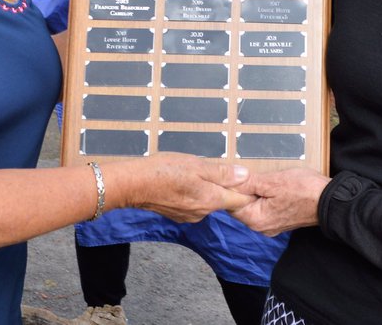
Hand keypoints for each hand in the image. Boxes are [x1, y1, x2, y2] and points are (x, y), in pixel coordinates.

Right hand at [105, 153, 254, 222]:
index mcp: (211, 199)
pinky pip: (194, 204)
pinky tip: (181, 182)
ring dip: (206, 188)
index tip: (248, 180)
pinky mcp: (178, 215)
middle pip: (224, 200)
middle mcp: (203, 212)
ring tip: (193, 172)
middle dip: (224, 186)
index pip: (240, 200)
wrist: (133, 186)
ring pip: (208, 201)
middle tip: (215, 168)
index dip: (247, 190)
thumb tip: (245, 175)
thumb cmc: (163, 171)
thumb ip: (221, 172)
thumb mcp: (196, 165)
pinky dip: (192, 193)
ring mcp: (190, 216)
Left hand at [229, 168, 329, 236]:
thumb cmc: (304, 190)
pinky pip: (264, 206)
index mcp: (255, 219)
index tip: (231, 173)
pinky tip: (270, 186)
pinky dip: (263, 195)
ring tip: (263, 178)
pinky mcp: (279, 219)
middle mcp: (261, 226)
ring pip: (252, 204)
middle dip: (242, 188)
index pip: (230, 203)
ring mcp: (270, 224)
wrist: (330, 200)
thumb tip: (228, 181)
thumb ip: (247, 183)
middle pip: (240, 205)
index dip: (229, 187)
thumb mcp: (272, 181)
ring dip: (253, 191)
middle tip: (249, 172)